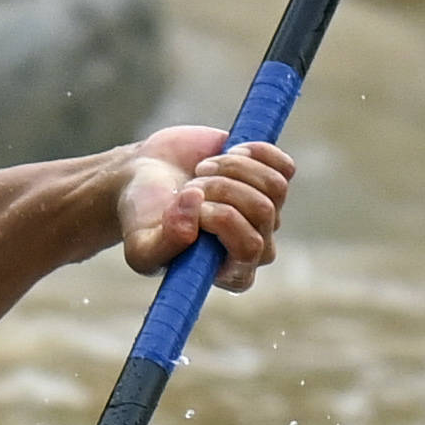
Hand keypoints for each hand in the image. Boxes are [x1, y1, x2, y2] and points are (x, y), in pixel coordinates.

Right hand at [116, 125, 292, 294]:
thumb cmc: (142, 217)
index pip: (250, 248)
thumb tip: (194, 221)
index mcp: (231, 273)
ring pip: (274, 186)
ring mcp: (265, 212)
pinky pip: (284, 167)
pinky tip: (227, 151)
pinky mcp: (268, 180)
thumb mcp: (140, 245)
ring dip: (232, 169)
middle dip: (222, 189)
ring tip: (201, 171)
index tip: (193, 207)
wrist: (144, 176)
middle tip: (191, 184)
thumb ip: (163, 246)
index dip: (222, 219)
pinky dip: (255, 152)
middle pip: (263, 211)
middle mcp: (255, 246)